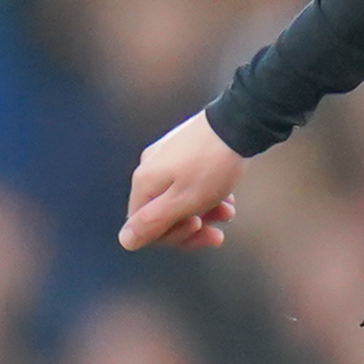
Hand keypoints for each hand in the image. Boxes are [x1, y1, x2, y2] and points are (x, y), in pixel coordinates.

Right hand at [120, 110, 247, 251]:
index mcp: (144, 183)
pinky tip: (227, 199)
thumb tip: (125, 240)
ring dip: (205, 213)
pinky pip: (190, 182)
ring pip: (179, 198)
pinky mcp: (184, 150)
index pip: (145, 225)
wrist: (238, 123)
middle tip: (216, 232)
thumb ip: (152, 223)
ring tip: (228, 213)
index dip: (171, 237)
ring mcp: (166, 157)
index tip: (197, 232)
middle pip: (162, 213)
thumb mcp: (182, 202)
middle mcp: (149, 168)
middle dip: (191, 227)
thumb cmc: (211, 166)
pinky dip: (208, 195)